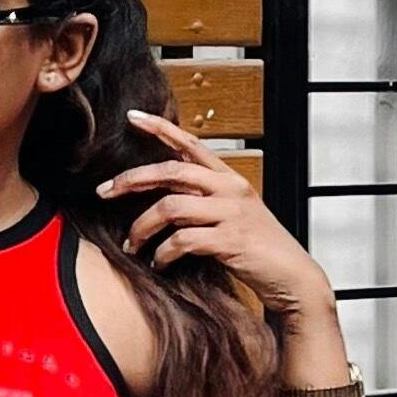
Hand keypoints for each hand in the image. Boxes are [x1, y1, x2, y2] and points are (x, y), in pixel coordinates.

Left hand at [98, 110, 330, 314]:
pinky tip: (159, 263)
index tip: (132, 117)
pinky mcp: (230, 241)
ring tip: (132, 246)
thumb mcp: (231, 216)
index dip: (161, 127)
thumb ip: (202, 202)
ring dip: (142, 227)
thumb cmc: (257, 250)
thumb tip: (161, 200)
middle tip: (104, 193)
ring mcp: (231, 213)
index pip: (190, 143)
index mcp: (229, 178)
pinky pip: (183, 241)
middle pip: (171, 172)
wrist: (291, 278)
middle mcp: (230, 189)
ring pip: (171, 207)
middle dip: (131, 180)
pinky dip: (163, 254)